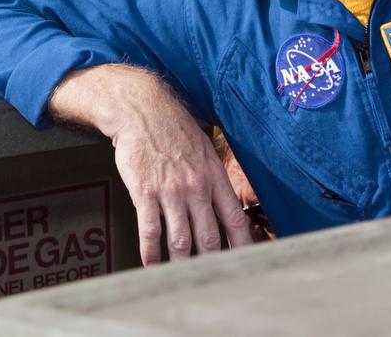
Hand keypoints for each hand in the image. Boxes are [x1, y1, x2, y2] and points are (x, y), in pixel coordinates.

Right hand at [49, 65, 252, 264]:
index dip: (242, 243)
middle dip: (212, 262)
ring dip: (181, 263)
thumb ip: (214, 176)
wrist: (143, 111)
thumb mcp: (204, 148)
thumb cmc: (174, 128)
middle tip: (212, 279)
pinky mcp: (145, 192)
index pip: (234, 217)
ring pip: (180, 239)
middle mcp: (196, 187)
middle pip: (209, 236)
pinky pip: (150, 231)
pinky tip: (152, 264)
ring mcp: (170, 191)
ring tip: (180, 279)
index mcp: (214, 176)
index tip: (247, 261)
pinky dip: (151, 253)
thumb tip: (223, 201)